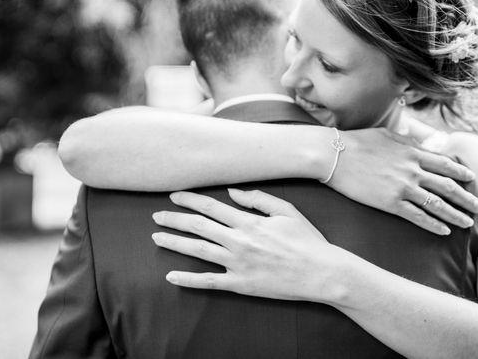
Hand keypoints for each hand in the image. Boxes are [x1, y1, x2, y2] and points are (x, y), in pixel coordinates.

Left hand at [151, 189, 343, 301]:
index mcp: (249, 222)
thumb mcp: (286, 210)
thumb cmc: (307, 240)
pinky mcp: (241, 284)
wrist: (321, 272)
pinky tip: (171, 276)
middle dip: (174, 220)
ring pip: (198, 251)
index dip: (190, 199)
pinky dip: (188, 280)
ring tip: (156, 238)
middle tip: (156, 216)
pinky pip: (209, 282)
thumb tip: (232, 193)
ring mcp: (237, 264)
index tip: (173, 195)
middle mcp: (239, 241)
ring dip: (175, 243)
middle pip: (198, 227)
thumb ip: (257, 199)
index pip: (211, 207)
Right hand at [328, 128, 477, 234]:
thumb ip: (407, 140)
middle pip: (448, 186)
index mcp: (413, 152)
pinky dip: (434, 225)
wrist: (334, 156)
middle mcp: (412, 170)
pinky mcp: (390, 203)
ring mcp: (403, 188)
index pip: (445, 164)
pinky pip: (418, 217)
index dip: (461, 173)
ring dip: (456, 215)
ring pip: (438, 205)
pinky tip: (444, 231)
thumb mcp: (387, 135)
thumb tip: (419, 143)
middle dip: (467, 198)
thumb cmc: (357, 142)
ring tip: (468, 223)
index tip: (473, 180)